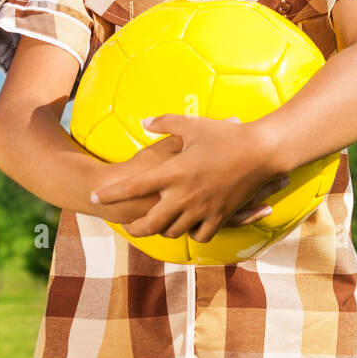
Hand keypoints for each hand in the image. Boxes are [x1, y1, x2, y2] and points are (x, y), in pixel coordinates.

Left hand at [88, 114, 288, 243]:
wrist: (261, 151)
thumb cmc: (226, 135)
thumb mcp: (193, 125)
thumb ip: (165, 123)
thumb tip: (144, 122)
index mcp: (173, 172)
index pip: (133, 187)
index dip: (110, 194)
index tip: (94, 198)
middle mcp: (184, 195)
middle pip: (150, 223)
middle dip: (134, 227)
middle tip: (127, 226)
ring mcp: (202, 208)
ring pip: (173, 232)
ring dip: (162, 230)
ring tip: (157, 226)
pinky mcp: (220, 216)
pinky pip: (201, 235)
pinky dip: (193, 234)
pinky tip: (189, 228)